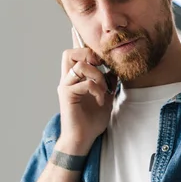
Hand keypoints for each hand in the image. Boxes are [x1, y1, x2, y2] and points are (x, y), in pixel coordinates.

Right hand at [56, 29, 115, 154]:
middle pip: (69, 53)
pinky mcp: (67, 96)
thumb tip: (115, 70)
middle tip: (101, 69)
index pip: (73, 54)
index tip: (89, 42)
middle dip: (88, 56)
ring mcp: (65, 87)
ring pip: (78, 66)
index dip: (79, 43)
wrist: (83, 139)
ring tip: (103, 89)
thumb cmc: (93, 120)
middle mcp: (67, 79)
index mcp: (75, 78)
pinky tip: (101, 100)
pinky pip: (83, 83)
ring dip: (96, 75)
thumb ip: (108, 82)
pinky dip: (96, 89)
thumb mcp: (105, 97)